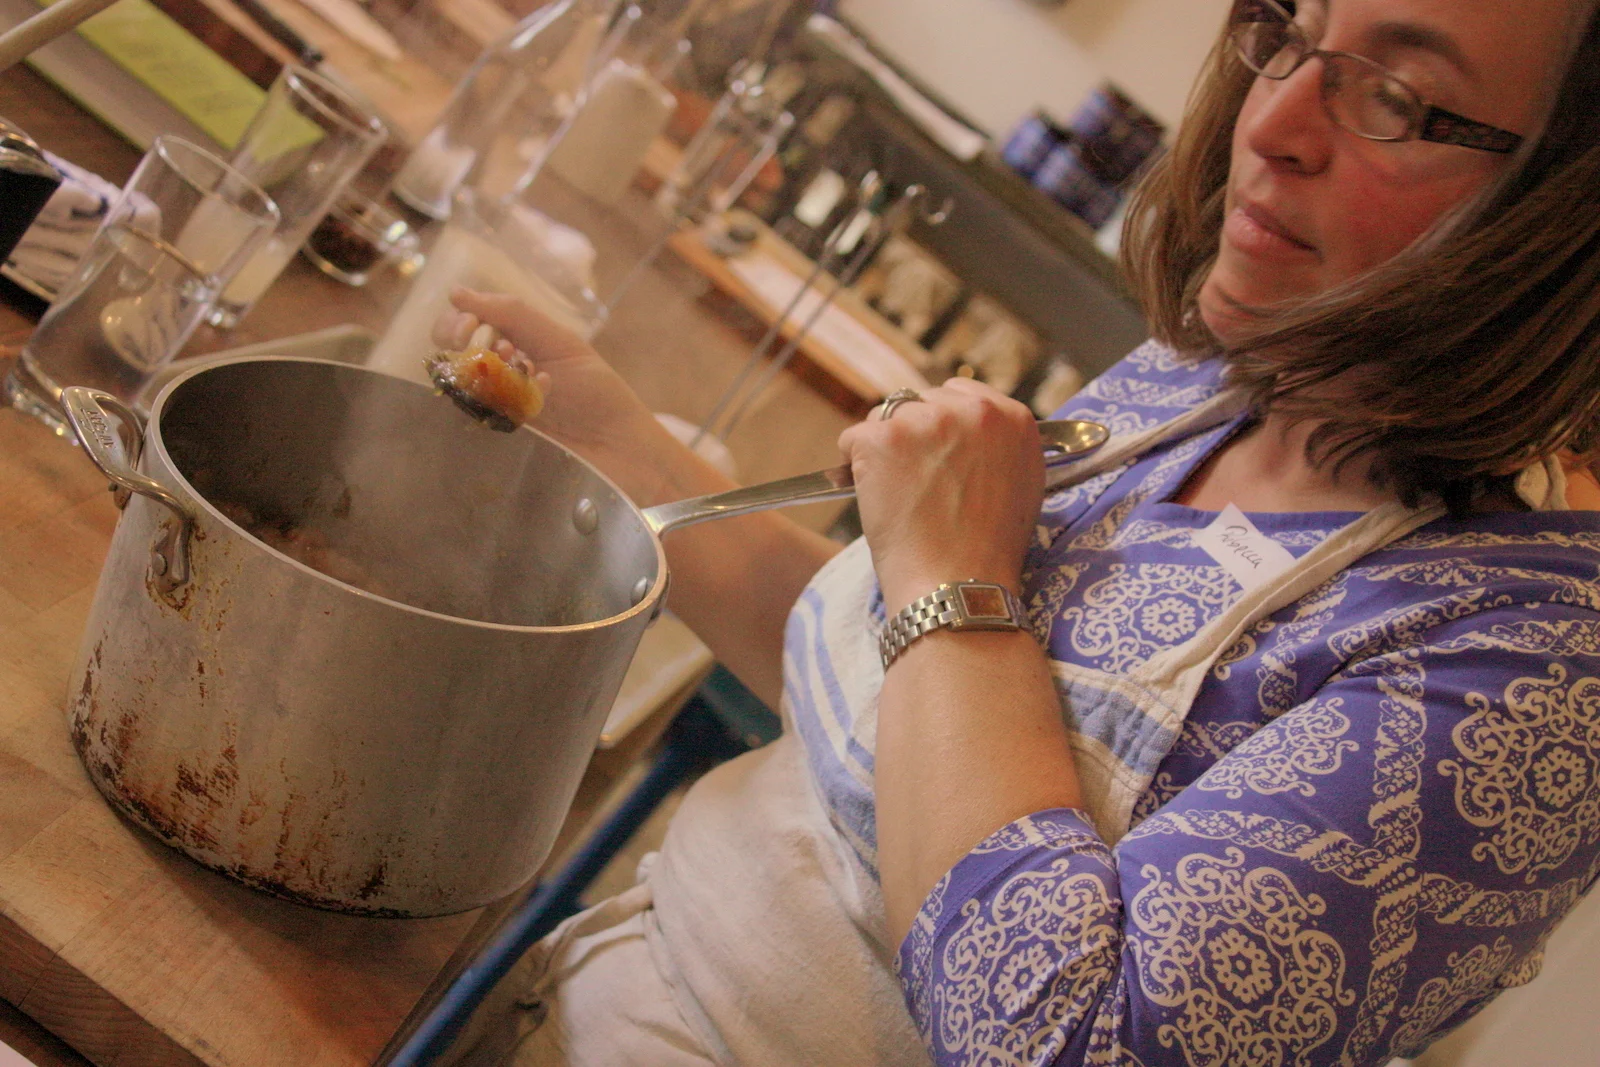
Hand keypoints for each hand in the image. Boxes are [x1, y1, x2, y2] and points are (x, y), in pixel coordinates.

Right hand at [433, 288, 656, 451]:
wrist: (619, 444)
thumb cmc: (596, 390)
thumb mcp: (559, 341)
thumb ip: (512, 313)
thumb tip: (456, 292)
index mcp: (510, 345)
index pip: (460, 325)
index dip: (456, 323)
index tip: (471, 327)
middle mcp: (495, 375)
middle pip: (448, 354)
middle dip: (460, 344)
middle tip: (486, 348)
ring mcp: (494, 408)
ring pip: (459, 386)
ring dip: (488, 373)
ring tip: (523, 371)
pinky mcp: (499, 437)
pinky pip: (479, 417)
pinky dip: (507, 401)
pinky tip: (541, 397)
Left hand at [838, 380, 1043, 613]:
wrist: (957, 584)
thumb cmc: (987, 550)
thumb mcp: (1020, 485)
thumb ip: (997, 447)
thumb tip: (968, 433)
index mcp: (1012, 417)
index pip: (960, 395)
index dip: (941, 424)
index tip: (933, 452)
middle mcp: (973, 410)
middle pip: (920, 401)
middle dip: (910, 434)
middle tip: (912, 482)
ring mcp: (927, 420)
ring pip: (883, 417)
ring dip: (882, 449)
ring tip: (897, 496)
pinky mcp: (884, 437)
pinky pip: (852, 439)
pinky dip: (853, 467)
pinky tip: (873, 498)